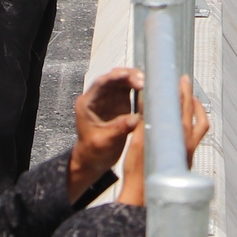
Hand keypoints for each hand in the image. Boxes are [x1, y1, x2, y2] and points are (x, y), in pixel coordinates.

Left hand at [67, 66, 141, 203]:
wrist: (93, 160)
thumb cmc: (93, 152)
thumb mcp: (104, 142)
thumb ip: (119, 129)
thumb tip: (136, 118)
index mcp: (87, 103)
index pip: (101, 83)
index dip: (115, 77)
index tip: (129, 76)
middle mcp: (98, 97)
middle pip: (113, 78)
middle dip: (128, 76)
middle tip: (143, 81)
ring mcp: (109, 99)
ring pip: (122, 81)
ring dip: (135, 80)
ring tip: (148, 83)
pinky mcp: (119, 103)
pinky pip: (130, 90)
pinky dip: (139, 88)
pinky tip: (149, 90)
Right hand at [119, 77, 214, 207]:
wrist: (144, 198)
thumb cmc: (139, 173)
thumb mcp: (139, 142)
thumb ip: (145, 120)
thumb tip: (146, 100)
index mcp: (178, 137)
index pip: (183, 107)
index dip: (182, 91)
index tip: (180, 79)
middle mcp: (188, 143)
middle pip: (194, 113)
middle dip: (190, 97)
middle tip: (185, 83)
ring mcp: (189, 152)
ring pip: (199, 126)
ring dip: (196, 111)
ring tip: (189, 102)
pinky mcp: (187, 159)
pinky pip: (196, 136)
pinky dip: (192, 124)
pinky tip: (182, 123)